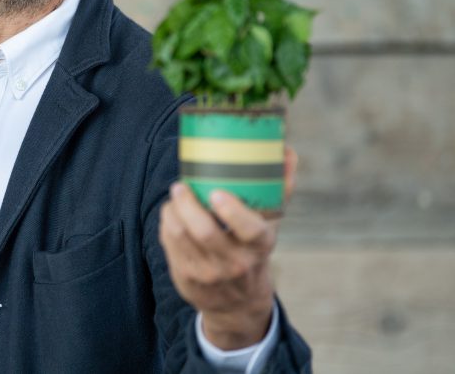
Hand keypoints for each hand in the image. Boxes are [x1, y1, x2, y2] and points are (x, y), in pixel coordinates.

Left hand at [158, 147, 297, 349]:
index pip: (250, 229)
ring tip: (176, 195)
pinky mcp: (186, 277)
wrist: (237, 303)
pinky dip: (167, 223)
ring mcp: (208, 273)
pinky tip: (171, 213)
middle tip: (180, 185)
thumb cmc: (252, 251)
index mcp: (259, 245)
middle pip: (206, 232)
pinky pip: (169, 244)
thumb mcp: (268, 226)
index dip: (232, 211)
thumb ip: (278, 189)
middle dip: (188, 204)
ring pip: (181, 235)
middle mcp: (235, 263)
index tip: (216, 193)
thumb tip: (288, 151)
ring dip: (173, 210)